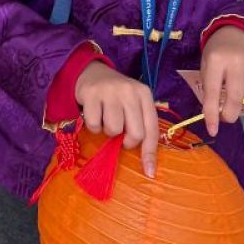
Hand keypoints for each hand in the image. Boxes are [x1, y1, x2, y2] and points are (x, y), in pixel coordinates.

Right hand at [75, 61, 159, 177]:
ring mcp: (109, 91)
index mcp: (144, 93)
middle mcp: (129, 90)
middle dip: (126, 141)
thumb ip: (140, 124)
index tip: (149, 172)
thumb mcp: (133, 103)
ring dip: (108, 131)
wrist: (91, 71)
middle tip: (120, 134)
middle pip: (135, 133)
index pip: (152, 128)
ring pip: (114, 130)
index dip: (150, 153)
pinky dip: (93, 126)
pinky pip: (94, 125)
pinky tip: (94, 113)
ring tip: (105, 119)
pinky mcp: (91, 93)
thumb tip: (147, 164)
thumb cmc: (117, 95)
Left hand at [199, 26, 243, 136]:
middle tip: (226, 118)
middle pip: (235, 99)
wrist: (239, 31)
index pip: (213, 92)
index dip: (212, 113)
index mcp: (215, 59)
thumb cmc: (218, 51)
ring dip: (241, 99)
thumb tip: (216, 114)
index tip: (212, 130)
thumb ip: (210, 86)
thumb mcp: (207, 64)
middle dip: (230, 114)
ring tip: (235, 84)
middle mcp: (236, 62)